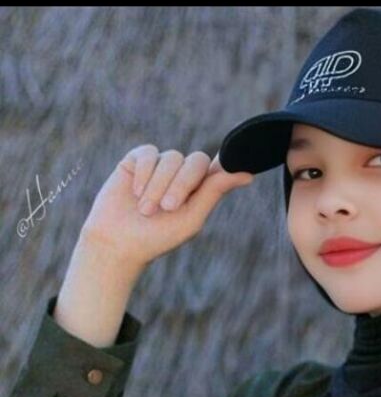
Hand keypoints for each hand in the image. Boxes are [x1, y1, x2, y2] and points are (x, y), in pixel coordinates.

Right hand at [79, 145, 254, 269]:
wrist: (117, 242)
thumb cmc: (157, 236)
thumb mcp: (191, 218)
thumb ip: (215, 191)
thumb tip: (248, 174)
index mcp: (201, 188)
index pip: (219, 168)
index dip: (226, 164)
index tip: (231, 170)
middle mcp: (183, 173)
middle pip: (196, 161)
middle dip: (182, 184)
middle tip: (167, 208)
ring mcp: (160, 165)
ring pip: (171, 158)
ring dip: (158, 186)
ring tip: (145, 210)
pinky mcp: (137, 160)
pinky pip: (149, 153)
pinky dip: (144, 174)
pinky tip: (135, 193)